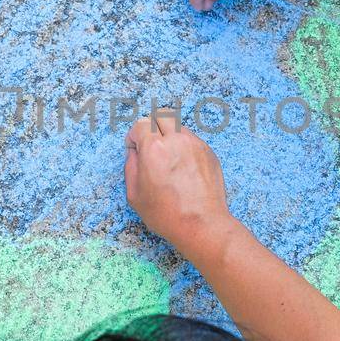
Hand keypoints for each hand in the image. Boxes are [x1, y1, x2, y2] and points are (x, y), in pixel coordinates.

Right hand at [124, 113, 235, 257]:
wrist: (202, 224)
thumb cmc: (167, 214)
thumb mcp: (134, 195)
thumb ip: (130, 166)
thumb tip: (134, 152)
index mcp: (154, 148)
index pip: (141, 124)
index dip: (134, 136)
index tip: (135, 148)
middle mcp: (176, 140)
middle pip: (161, 115)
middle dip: (152, 127)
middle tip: (150, 145)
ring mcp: (195, 144)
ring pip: (178, 126)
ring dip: (169, 136)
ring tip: (168, 160)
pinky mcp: (209, 152)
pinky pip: (192, 140)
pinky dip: (184, 147)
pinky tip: (183, 168)